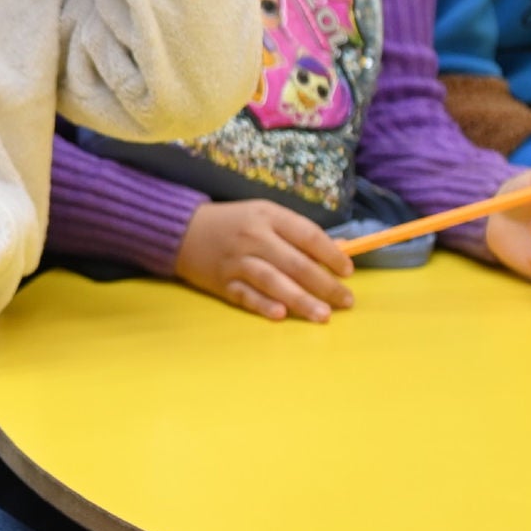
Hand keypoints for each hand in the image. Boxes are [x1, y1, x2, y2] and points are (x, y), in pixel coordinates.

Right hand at [175, 200, 353, 322]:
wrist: (183, 231)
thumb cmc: (233, 223)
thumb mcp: (264, 215)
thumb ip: (297, 233)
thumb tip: (338, 251)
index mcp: (267, 216)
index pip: (307, 235)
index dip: (331, 254)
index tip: (348, 271)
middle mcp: (253, 238)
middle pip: (295, 263)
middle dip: (324, 284)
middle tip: (346, 301)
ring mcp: (236, 261)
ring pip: (273, 281)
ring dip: (300, 300)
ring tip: (323, 315)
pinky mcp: (221, 282)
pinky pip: (245, 295)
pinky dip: (262, 305)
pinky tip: (280, 314)